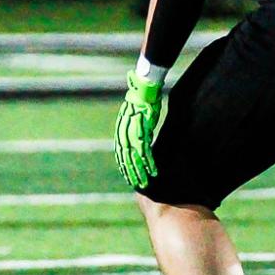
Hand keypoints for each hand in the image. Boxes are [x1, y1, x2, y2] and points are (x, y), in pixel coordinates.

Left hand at [115, 71, 163, 190]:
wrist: (144, 89)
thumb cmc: (142, 101)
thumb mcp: (134, 116)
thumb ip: (134, 128)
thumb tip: (139, 138)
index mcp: (122, 131)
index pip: (121, 153)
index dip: (124, 166)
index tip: (128, 176)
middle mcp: (124, 135)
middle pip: (126, 159)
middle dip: (132, 174)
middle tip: (137, 185)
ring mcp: (132, 134)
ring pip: (135, 159)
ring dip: (140, 173)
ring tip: (145, 184)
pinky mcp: (142, 132)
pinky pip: (145, 153)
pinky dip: (149, 163)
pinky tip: (153, 172)